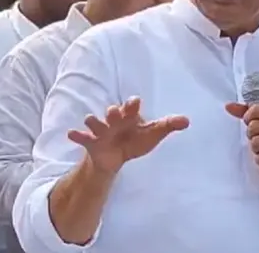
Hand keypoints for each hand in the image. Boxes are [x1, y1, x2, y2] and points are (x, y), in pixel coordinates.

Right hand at [68, 97, 189, 175]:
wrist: (117, 156)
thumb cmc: (136, 139)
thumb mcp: (152, 134)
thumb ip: (168, 126)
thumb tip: (187, 121)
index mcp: (130, 116)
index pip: (131, 107)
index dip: (132, 105)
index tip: (135, 102)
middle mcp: (114, 121)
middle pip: (112, 113)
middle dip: (113, 112)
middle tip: (114, 112)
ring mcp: (102, 131)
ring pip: (95, 122)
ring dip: (93, 121)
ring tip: (91, 121)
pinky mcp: (92, 143)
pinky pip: (82, 138)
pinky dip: (76, 135)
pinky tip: (71, 134)